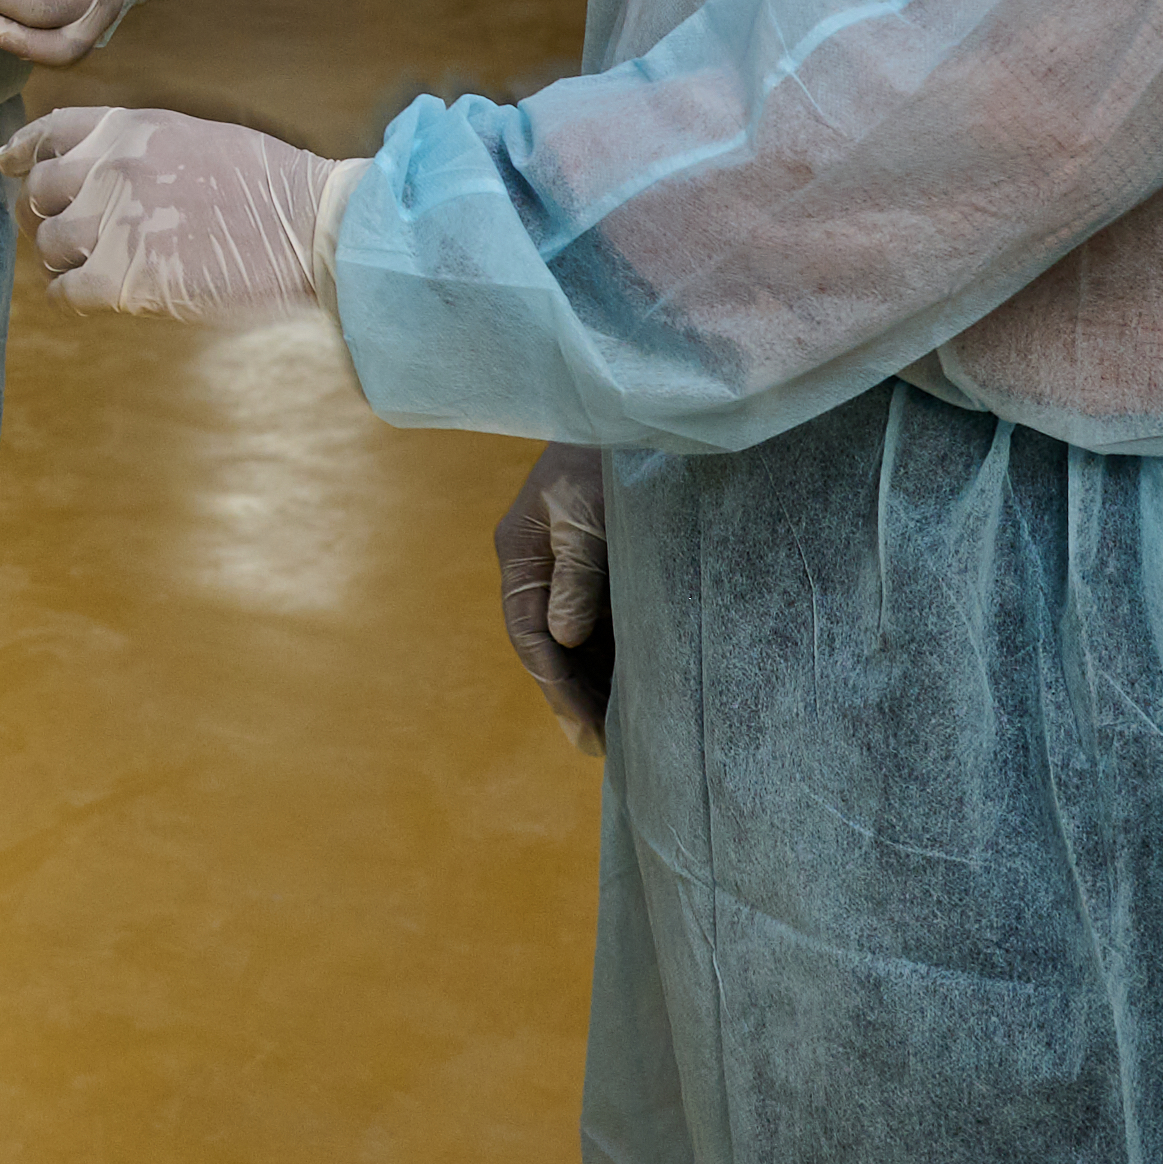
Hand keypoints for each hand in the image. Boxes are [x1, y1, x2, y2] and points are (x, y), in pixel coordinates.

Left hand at [0, 107, 360, 327]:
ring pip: (48, 243)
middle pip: (39, 192)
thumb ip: (139, 150)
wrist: (310, 227)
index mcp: (128, 130)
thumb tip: (100, 171)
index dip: (23, 150)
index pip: (49, 132)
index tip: (8, 163)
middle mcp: (107, 169)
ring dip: (62, 257)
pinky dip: (69, 295)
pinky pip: (64, 290)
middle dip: (47, 213)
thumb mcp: (195, 138)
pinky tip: (89, 297)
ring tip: (89, 266)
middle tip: (66, 233)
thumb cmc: (268, 186)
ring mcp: (111, 223)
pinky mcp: (122, 280)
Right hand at [493, 443, 612, 754]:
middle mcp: (541, 567)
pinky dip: (617, 657)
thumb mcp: (589, 515)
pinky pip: (605, 624)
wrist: (639, 416)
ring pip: (578, 641)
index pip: (530, 632)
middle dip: (573, 695)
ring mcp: (572, 569)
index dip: (556, 684)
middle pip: (550, 645)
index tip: (587, 727)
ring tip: (623, 731)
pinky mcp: (606, 568)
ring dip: (596, 682)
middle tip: (603, 747)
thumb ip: (579, 574)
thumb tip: (564, 638)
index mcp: (522, 552)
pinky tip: (640, 686)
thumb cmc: (608, 460)